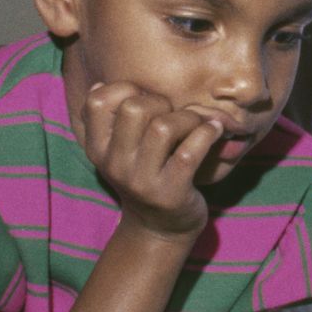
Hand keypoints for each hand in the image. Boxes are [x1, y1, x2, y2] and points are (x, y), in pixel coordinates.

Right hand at [76, 81, 224, 238]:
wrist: (159, 229)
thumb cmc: (145, 175)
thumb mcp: (120, 150)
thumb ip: (113, 119)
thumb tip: (100, 82)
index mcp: (97, 148)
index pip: (97, 101)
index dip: (126, 88)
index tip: (146, 99)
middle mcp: (114, 164)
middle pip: (133, 108)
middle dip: (161, 101)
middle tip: (173, 112)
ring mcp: (142, 181)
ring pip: (164, 127)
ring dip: (188, 118)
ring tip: (196, 122)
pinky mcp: (171, 193)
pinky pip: (190, 152)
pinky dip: (207, 133)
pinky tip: (214, 131)